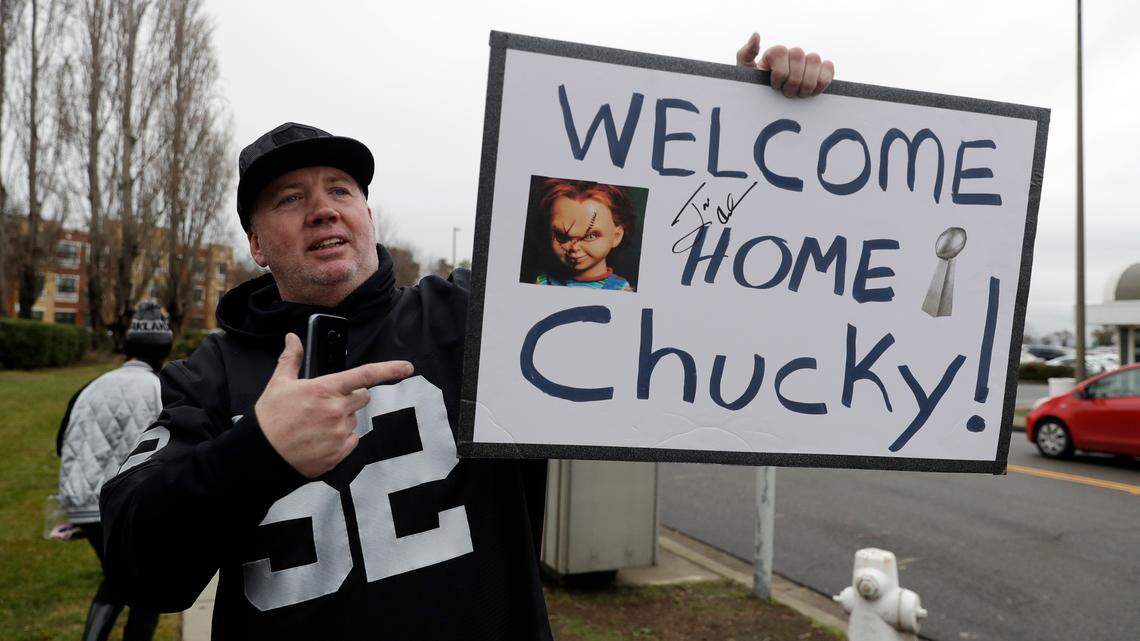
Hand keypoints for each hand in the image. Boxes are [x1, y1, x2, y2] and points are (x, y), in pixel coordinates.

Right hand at [255, 333, 412, 477]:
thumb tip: (292, 339)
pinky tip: (320, 439)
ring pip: (354, 419)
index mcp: (325, 389)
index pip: (365, 375)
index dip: (390, 370)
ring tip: (316, 424)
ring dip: (342, 419)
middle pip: (363, 397)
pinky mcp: (339, 452)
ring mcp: (340, 432)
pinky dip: (341, 439)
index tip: (407, 368)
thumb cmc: (270, 420)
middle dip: (350, 397)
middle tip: (328, 403)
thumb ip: (291, 359)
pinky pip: (352, 440)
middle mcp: (337, 410)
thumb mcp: (278, 384)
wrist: (261, 456)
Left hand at [736, 32, 833, 97]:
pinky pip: (829, 68)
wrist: (771, 103)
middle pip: (799, 58)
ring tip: (799, 94)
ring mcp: (809, 61)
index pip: (782, 56)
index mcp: (777, 52)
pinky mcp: (823, 70)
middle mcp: (794, 53)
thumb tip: (757, 35)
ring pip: (815, 61)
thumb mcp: (745, 72)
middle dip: (792, 83)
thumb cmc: (757, 87)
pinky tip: (813, 92)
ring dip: (807, 84)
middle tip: (786, 94)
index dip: (779, 77)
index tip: (773, 86)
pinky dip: (823, 81)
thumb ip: (745, 53)